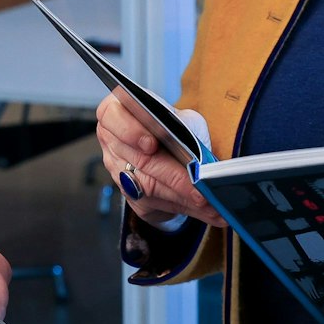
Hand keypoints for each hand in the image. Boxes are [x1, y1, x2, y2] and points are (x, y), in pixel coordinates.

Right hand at [94, 94, 225, 229]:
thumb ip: (183, 125)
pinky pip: (157, 205)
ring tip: (211, 202)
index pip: (113, 118)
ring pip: (150, 188)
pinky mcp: (131, 196)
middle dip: (174, 176)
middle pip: (140, 160)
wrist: (171, 149)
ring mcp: (118, 172)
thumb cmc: (172, 127)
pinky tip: (206, 210)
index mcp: (116, 113)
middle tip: (200, 185)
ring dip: (184, 197)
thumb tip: (193, 145)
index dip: (132, 132)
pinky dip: (186, 207)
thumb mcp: (181, 117)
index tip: (152, 145)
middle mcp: (112, 143)